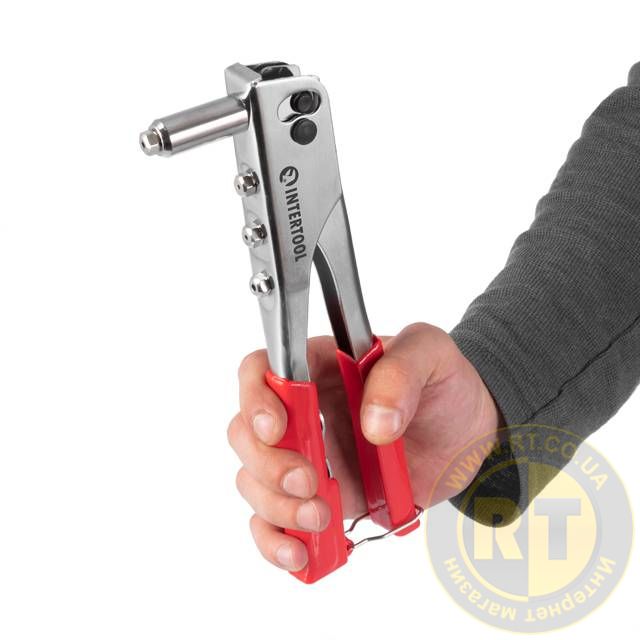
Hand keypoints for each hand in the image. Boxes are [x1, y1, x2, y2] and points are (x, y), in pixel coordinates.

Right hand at [227, 323, 500, 571]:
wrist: (469, 433)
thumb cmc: (444, 384)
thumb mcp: (432, 354)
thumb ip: (402, 374)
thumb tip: (374, 425)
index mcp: (318, 367)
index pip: (261, 372)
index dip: (254, 400)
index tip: (277, 430)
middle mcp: (303, 413)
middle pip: (246, 435)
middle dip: (268, 466)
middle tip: (310, 483)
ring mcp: (309, 458)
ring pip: (255, 482)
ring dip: (277, 508)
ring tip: (322, 518)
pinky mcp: (323, 499)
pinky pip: (278, 523)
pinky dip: (278, 542)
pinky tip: (301, 553)